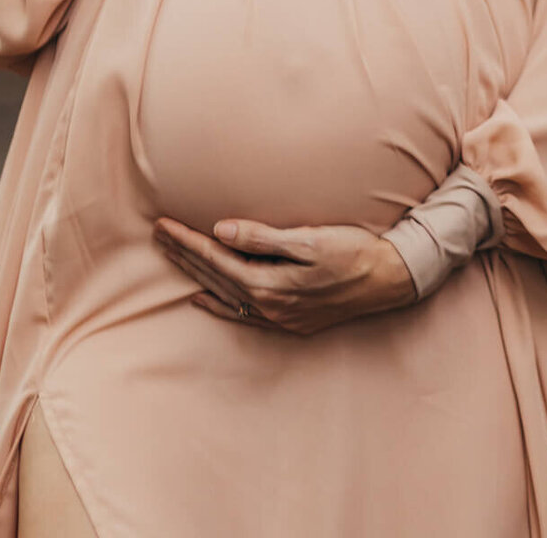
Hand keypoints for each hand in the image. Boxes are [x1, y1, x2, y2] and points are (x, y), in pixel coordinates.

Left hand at [153, 215, 418, 335]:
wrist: (389, 280)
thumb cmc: (353, 252)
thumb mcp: (309, 239)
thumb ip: (263, 238)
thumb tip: (221, 232)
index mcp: (269, 284)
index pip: (215, 260)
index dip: (187, 241)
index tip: (163, 225)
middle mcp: (268, 306)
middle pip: (214, 277)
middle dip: (183, 255)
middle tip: (157, 235)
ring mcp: (279, 317)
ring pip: (224, 294)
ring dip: (196, 275)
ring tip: (172, 257)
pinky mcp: (290, 320)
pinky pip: (241, 313)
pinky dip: (218, 304)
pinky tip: (203, 298)